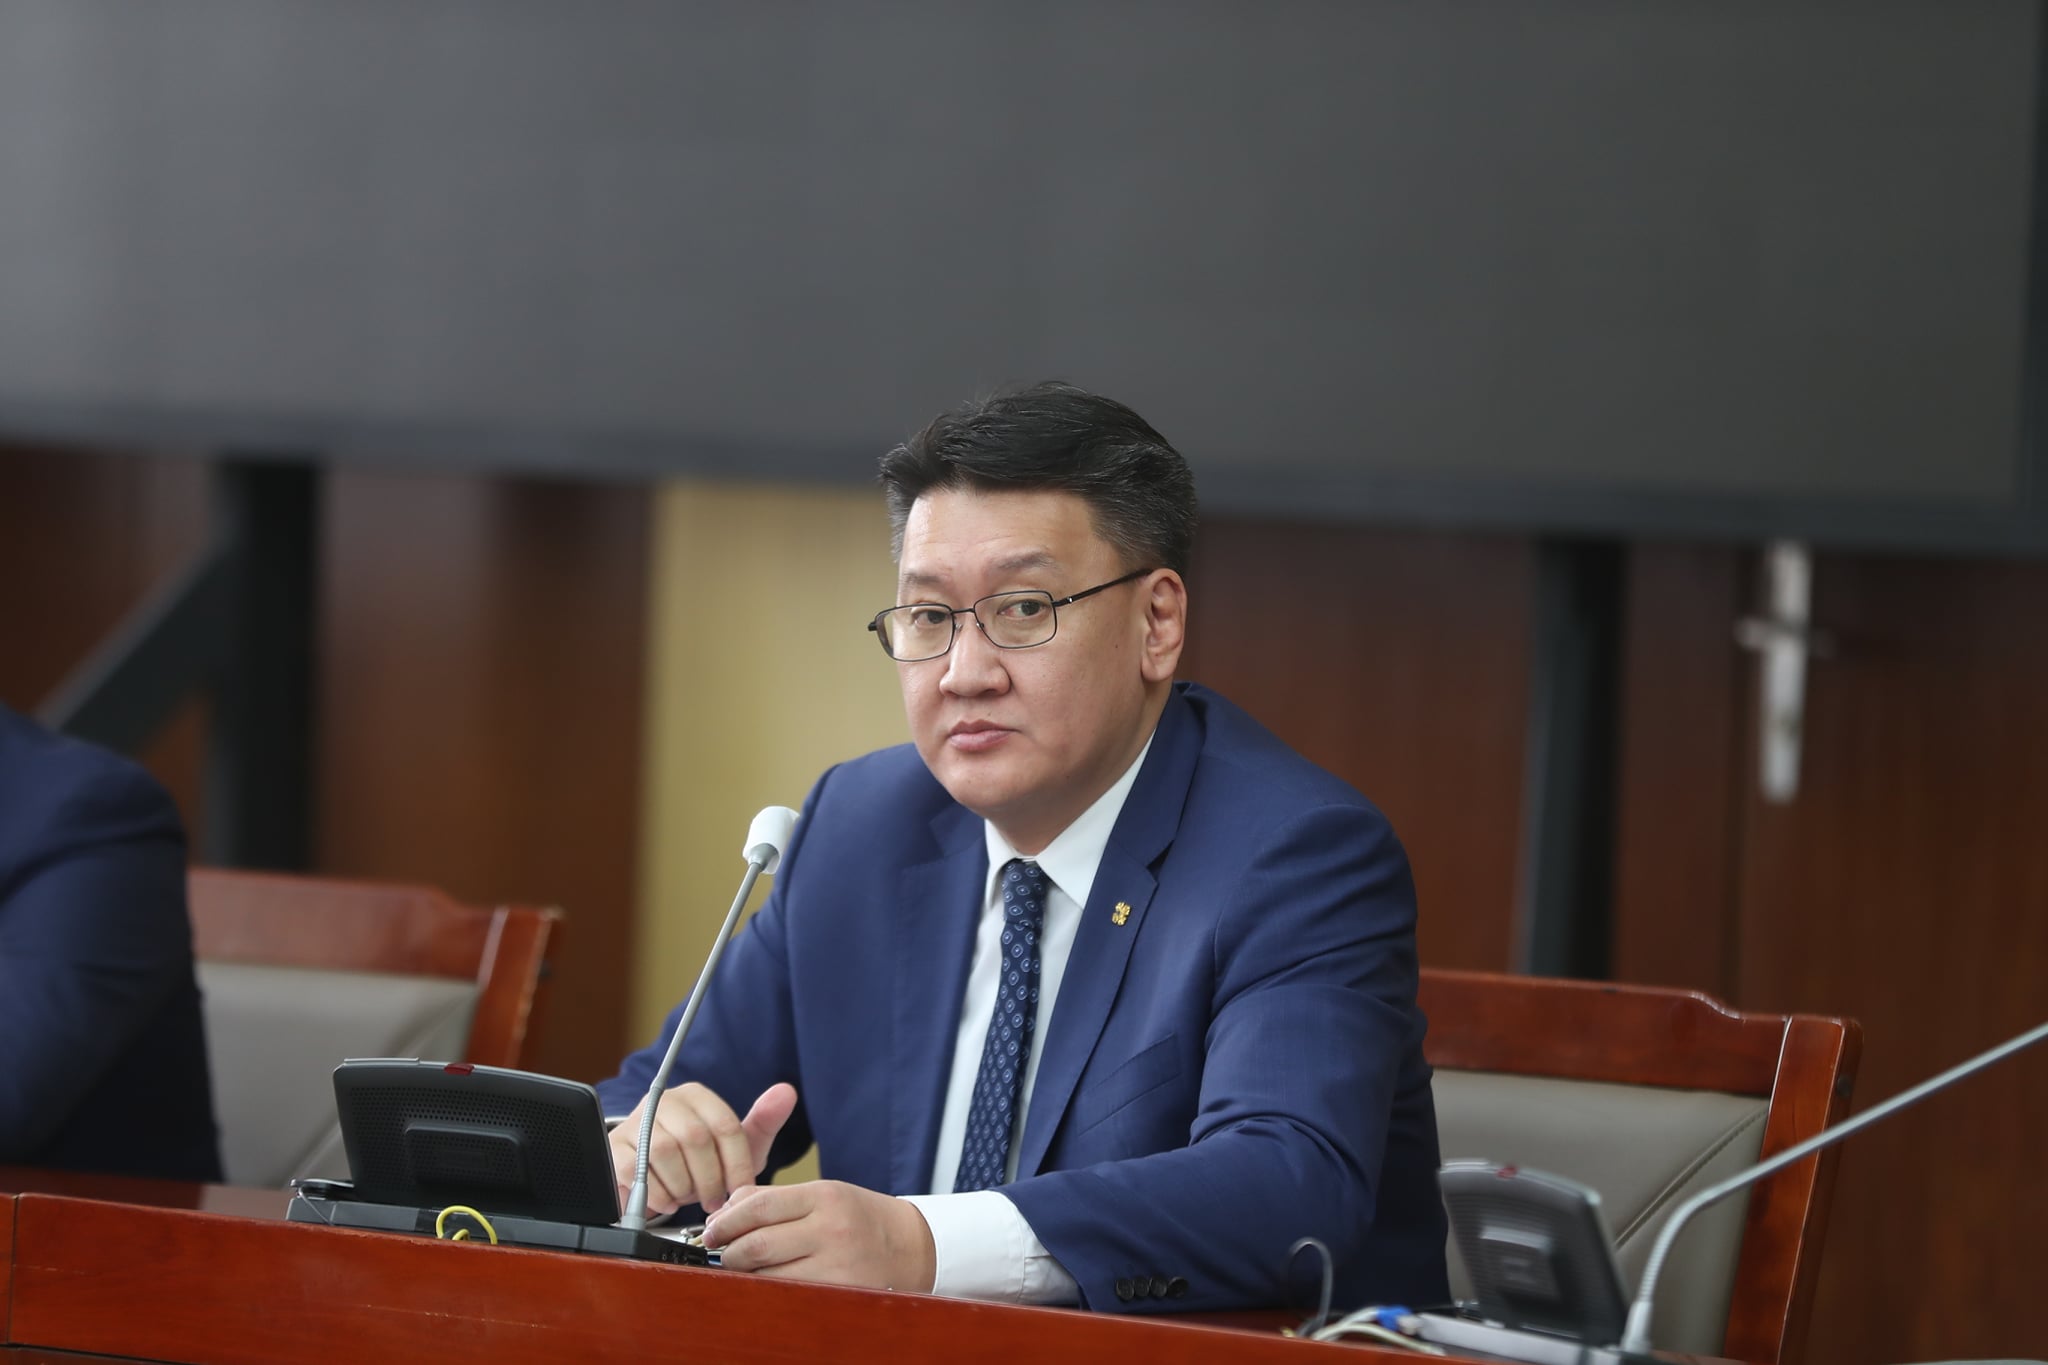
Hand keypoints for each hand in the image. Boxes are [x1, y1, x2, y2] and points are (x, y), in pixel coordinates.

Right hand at [609, 1081, 797, 1214]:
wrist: (653, 1178)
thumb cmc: (699, 1161)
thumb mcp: (735, 1146)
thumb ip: (763, 1121)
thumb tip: (786, 1092)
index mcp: (697, 1096)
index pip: (725, 1125)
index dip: (737, 1164)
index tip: (741, 1189)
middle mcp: (665, 1102)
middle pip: (695, 1137)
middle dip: (710, 1178)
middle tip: (714, 1201)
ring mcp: (636, 1123)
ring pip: (664, 1151)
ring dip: (683, 1186)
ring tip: (690, 1198)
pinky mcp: (615, 1149)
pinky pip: (635, 1170)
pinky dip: (657, 1194)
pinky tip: (668, 1201)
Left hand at [703, 1181, 936, 1292]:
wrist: (912, 1246)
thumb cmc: (859, 1217)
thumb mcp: (824, 1193)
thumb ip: (774, 1198)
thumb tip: (725, 1212)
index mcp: (824, 1196)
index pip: (759, 1206)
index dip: (726, 1221)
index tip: (712, 1230)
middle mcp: (830, 1228)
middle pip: (757, 1244)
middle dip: (728, 1252)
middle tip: (719, 1253)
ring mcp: (836, 1265)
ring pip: (768, 1276)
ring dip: (744, 1276)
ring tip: (739, 1270)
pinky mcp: (838, 1294)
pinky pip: (787, 1296)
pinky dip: (766, 1292)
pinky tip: (761, 1286)